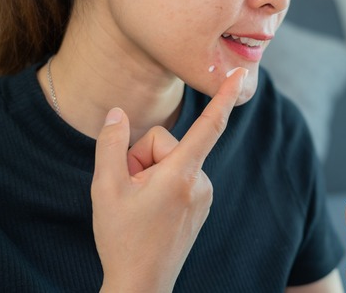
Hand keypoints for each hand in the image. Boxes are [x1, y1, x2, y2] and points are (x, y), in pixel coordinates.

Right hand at [92, 68, 246, 291]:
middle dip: (141, 159)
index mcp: (183, 173)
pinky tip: (148, 210)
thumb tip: (117, 114)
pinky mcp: (201, 204)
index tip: (240, 74)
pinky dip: (161, 185)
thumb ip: (111, 144)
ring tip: (138, 205)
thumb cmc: (121, 237)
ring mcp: (203, 194)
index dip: (223, 96)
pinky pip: (178, 177)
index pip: (210, 125)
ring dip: (149, 174)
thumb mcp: (105, 188)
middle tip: (127, 191)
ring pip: (170, 161)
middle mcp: (201, 181)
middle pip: (165, 144)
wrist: (141, 284)